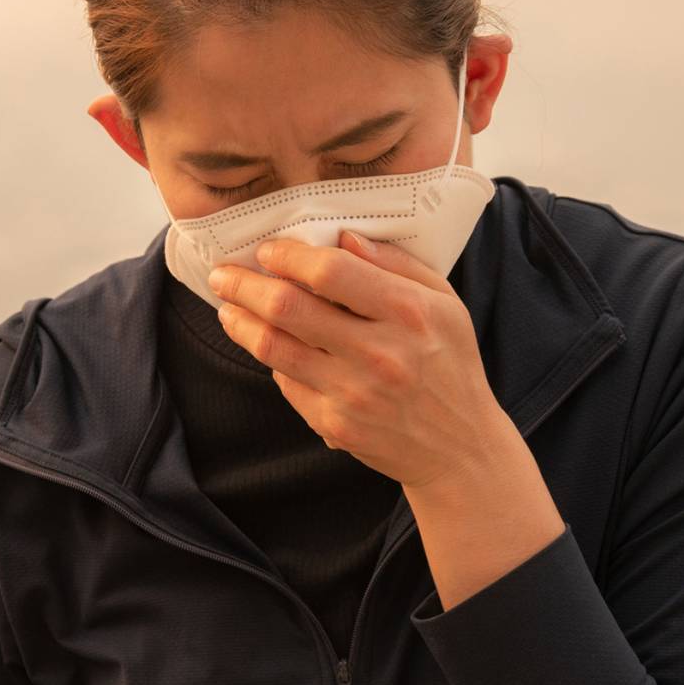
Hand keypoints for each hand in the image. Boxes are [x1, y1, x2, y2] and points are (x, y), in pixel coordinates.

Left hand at [207, 231, 511, 489]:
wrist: (460, 449)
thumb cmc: (450, 364)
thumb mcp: (444, 303)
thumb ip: (395, 264)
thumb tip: (343, 235)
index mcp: (408, 313)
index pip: (330, 272)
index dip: (288, 256)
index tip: (267, 251)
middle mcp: (378, 354)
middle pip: (287, 308)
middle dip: (243, 285)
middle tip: (222, 275)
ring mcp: (352, 393)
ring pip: (272, 346)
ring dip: (239, 321)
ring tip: (228, 307)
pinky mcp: (334, 424)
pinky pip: (285, 381)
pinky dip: (271, 358)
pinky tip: (266, 343)